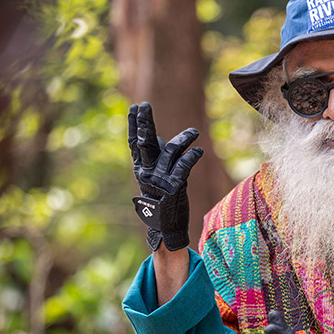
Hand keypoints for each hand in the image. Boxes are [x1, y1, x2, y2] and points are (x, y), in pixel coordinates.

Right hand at [128, 102, 202, 250]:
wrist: (167, 228)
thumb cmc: (164, 200)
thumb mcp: (157, 178)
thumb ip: (158, 158)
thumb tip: (159, 139)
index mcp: (141, 169)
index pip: (135, 143)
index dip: (135, 125)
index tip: (135, 108)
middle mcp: (147, 173)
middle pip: (145, 143)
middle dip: (145, 123)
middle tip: (145, 105)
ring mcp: (160, 180)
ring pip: (170, 151)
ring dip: (184, 139)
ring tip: (195, 132)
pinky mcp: (174, 187)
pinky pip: (184, 166)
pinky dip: (192, 155)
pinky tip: (198, 150)